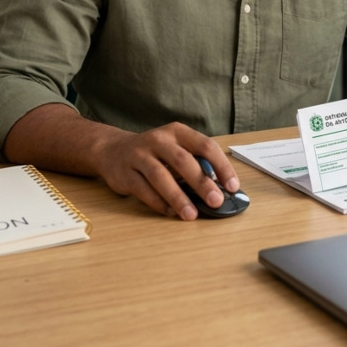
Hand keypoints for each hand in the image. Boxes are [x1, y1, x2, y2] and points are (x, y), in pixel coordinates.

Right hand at [93, 122, 240, 220]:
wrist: (113, 150)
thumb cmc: (155, 152)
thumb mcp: (176, 148)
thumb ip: (196, 163)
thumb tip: (221, 189)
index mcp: (178, 132)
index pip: (205, 146)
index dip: (221, 166)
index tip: (233, 186)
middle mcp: (159, 140)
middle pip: (184, 161)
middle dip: (202, 183)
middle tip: (216, 201)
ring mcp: (139, 155)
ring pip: (161, 176)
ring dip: (178, 197)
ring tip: (192, 214)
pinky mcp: (125, 173)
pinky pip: (144, 190)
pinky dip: (159, 203)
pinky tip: (172, 213)